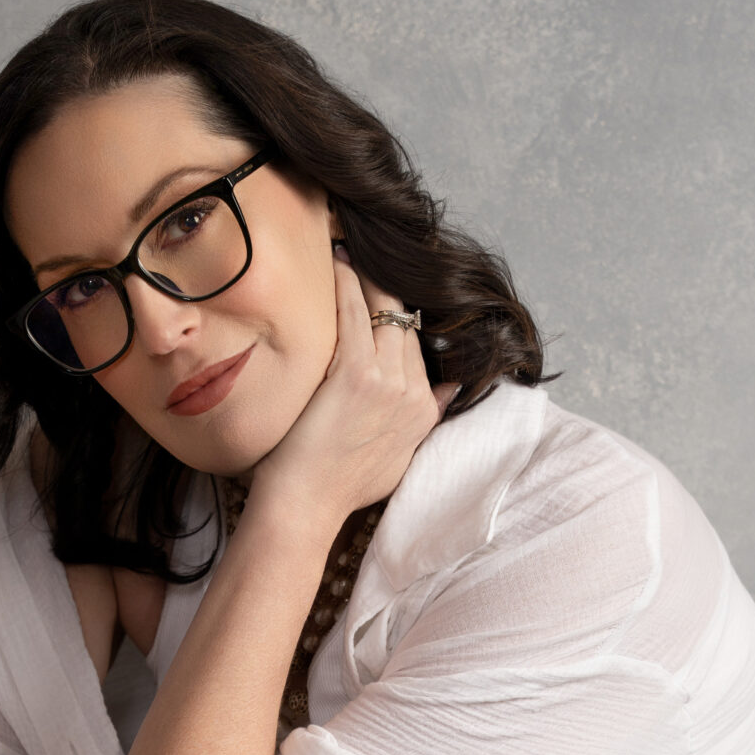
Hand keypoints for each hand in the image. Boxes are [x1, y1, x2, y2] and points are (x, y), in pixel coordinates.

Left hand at [250, 247, 459, 528]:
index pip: (418, 345)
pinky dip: (347, 283)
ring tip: (346, 248)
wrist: (307, 506)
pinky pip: (357, 314)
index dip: (399, 315)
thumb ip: (424, 420)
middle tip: (362, 252)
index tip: (382, 289)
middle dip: (386, 288)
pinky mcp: (357, 375)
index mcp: (424, 412)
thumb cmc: (337, 487)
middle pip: (406, 323)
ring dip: (367, 275)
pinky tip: (335, 261)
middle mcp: (414, 394)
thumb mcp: (397, 458)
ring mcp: (389, 383)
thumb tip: (447, 391)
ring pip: (387, 311)